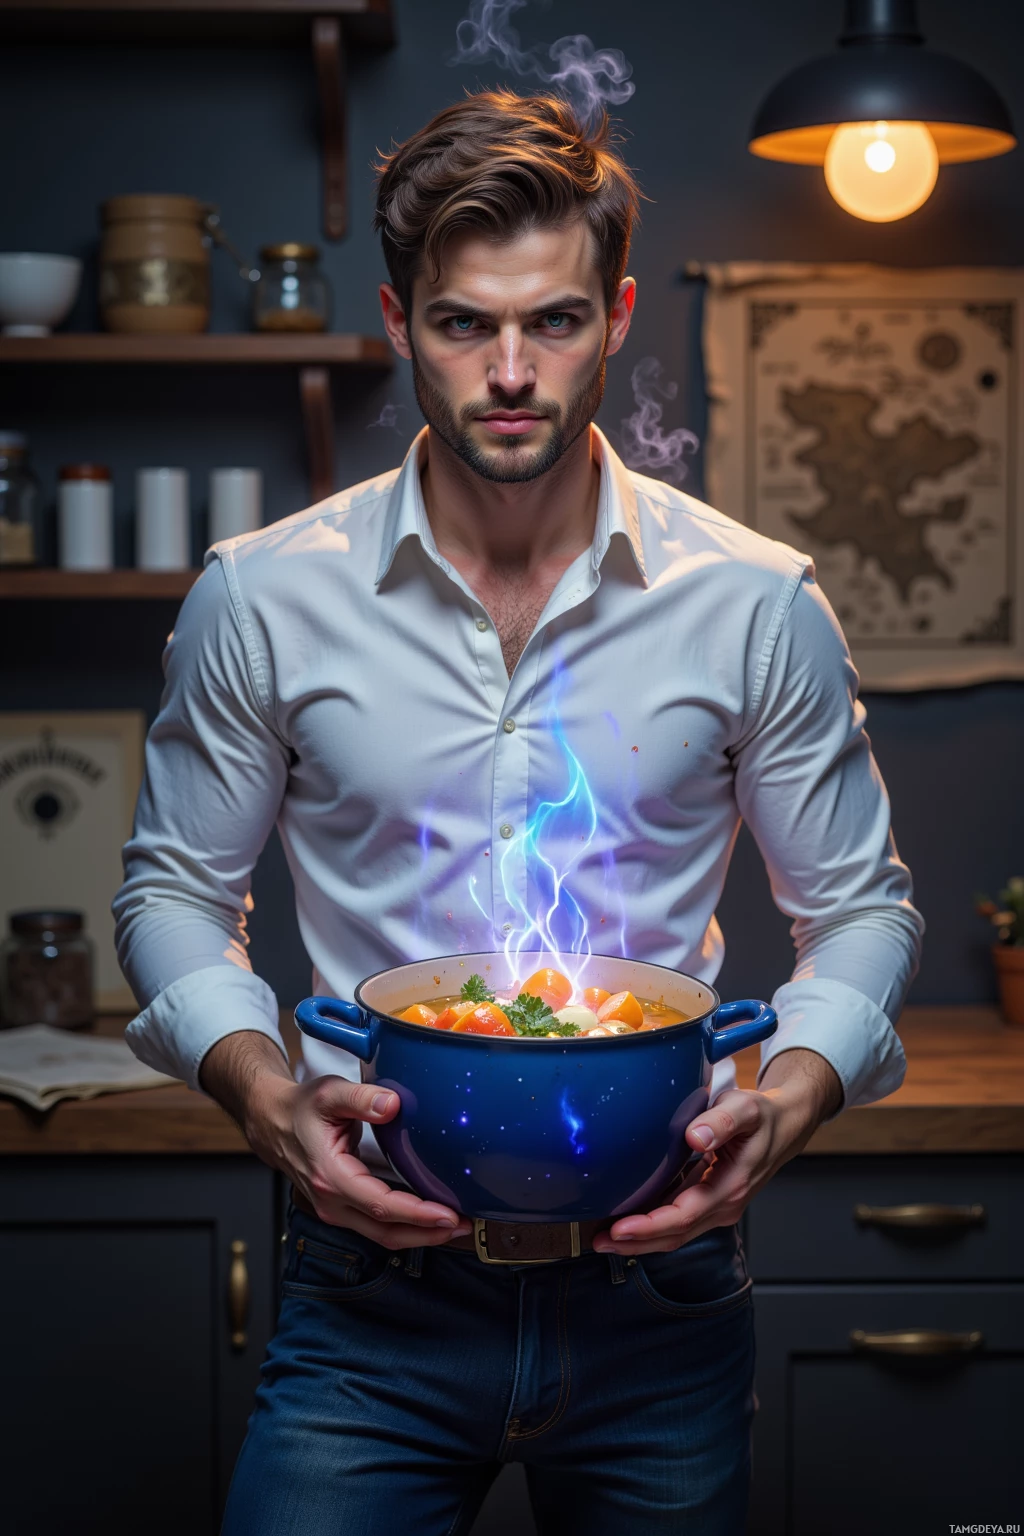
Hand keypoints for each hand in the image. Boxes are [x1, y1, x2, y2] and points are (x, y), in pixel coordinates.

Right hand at [200, 1031, 472, 1249]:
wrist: (273, 1123)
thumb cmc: (302, 1108)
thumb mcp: (329, 1093)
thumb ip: (361, 1098)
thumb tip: (392, 1104)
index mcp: (331, 1176)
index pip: (381, 1205)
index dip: (417, 1214)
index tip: (448, 1214)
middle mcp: (332, 1202)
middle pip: (386, 1232)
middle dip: (428, 1234)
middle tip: (465, 1225)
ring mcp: (336, 1210)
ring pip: (383, 1237)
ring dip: (420, 1235)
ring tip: (455, 1226)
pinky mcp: (342, 1209)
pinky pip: (377, 1228)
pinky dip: (405, 1228)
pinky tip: (429, 1218)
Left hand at [593, 1047, 842, 1255]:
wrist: (784, 1128)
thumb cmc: (762, 1117)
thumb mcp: (745, 1108)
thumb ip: (720, 1121)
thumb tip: (696, 1136)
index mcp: (730, 1187)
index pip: (683, 1216)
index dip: (649, 1227)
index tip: (619, 1227)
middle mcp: (723, 1205)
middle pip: (675, 1234)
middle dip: (635, 1242)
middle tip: (598, 1240)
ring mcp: (716, 1208)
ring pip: (675, 1234)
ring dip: (641, 1240)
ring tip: (604, 1238)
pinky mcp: (709, 1203)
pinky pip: (679, 1222)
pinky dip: (653, 1228)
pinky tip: (629, 1223)